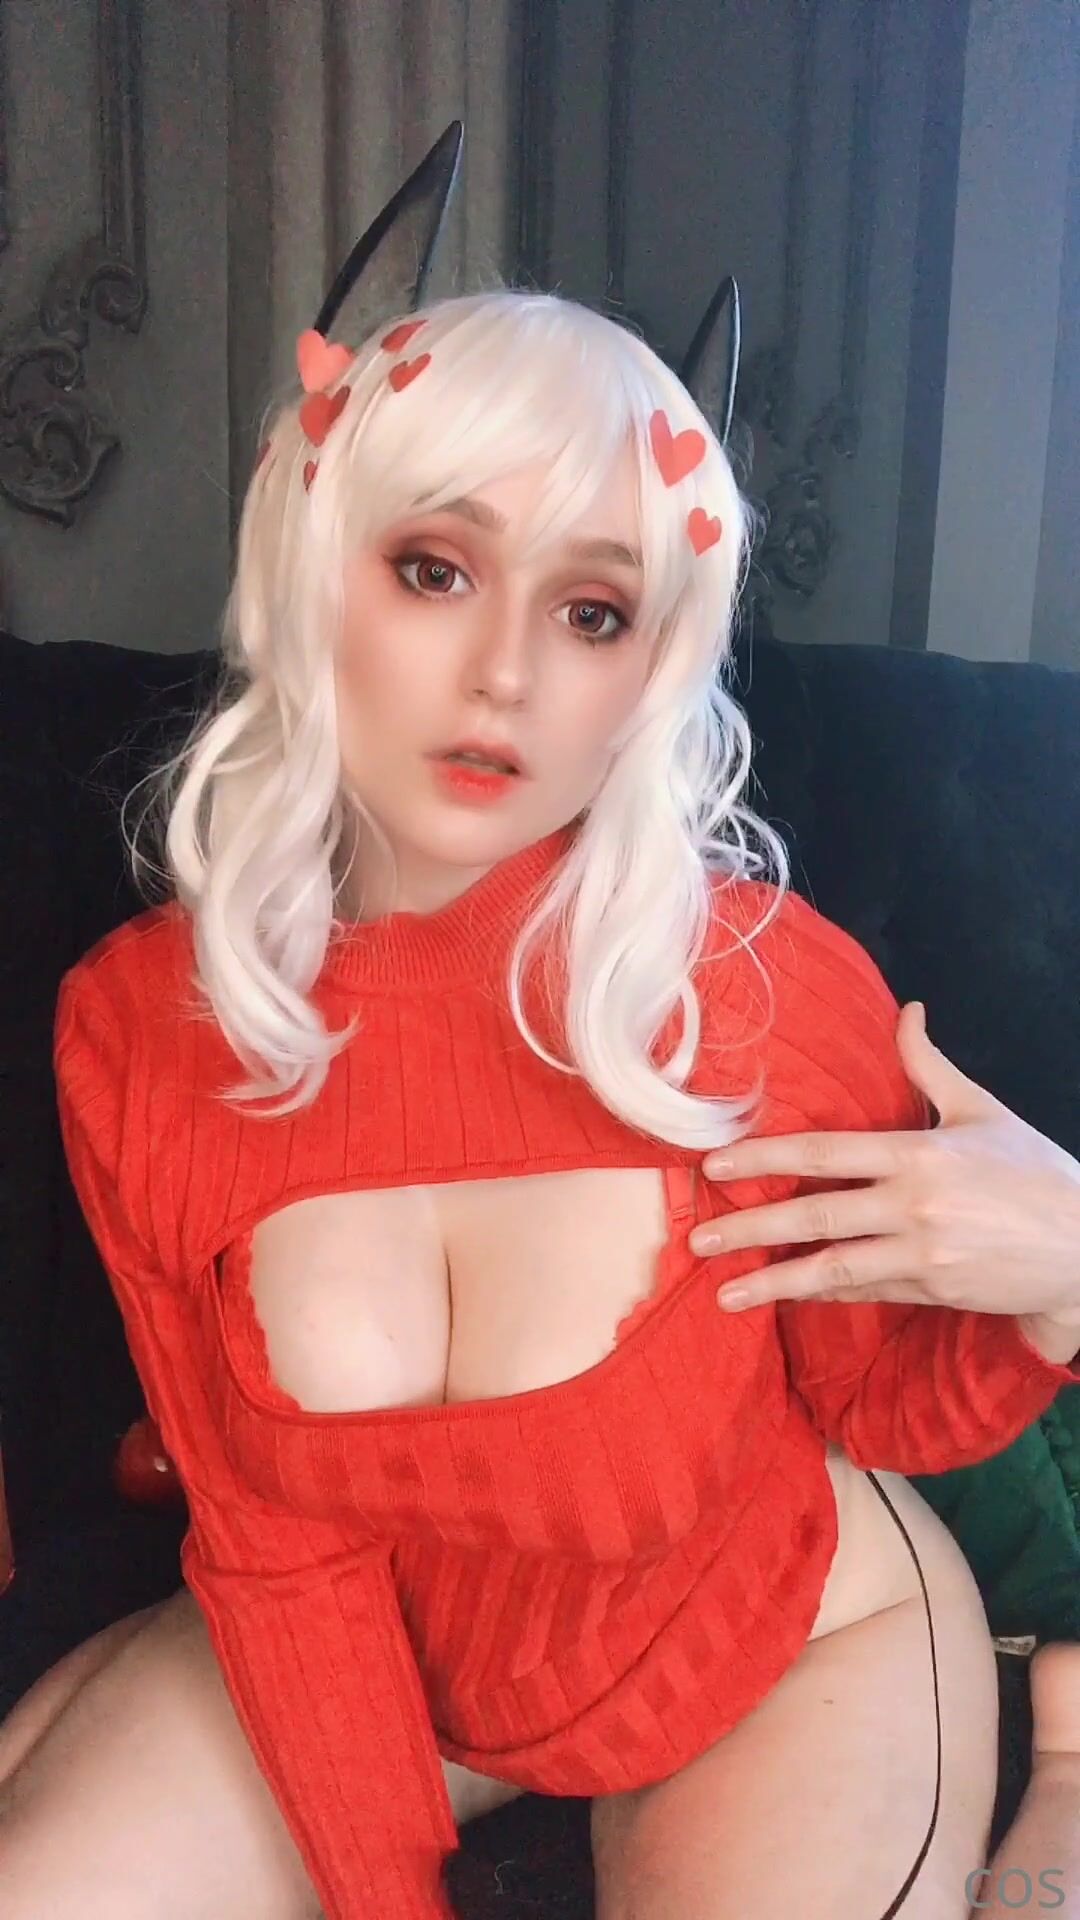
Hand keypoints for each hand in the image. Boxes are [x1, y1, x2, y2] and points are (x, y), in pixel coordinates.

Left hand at [691, 1002, 1079, 1320]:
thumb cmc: (1034, 1172)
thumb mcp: (983, 1110)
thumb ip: (931, 1066)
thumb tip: (907, 1011)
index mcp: (920, 1154)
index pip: (826, 1151)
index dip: (766, 1156)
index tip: (717, 1166)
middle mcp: (915, 1206)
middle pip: (816, 1214)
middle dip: (751, 1226)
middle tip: (697, 1236)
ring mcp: (923, 1255)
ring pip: (834, 1269)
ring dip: (774, 1281)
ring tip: (724, 1292)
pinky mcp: (934, 1291)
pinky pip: (866, 1292)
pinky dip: (823, 1295)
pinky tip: (785, 1297)